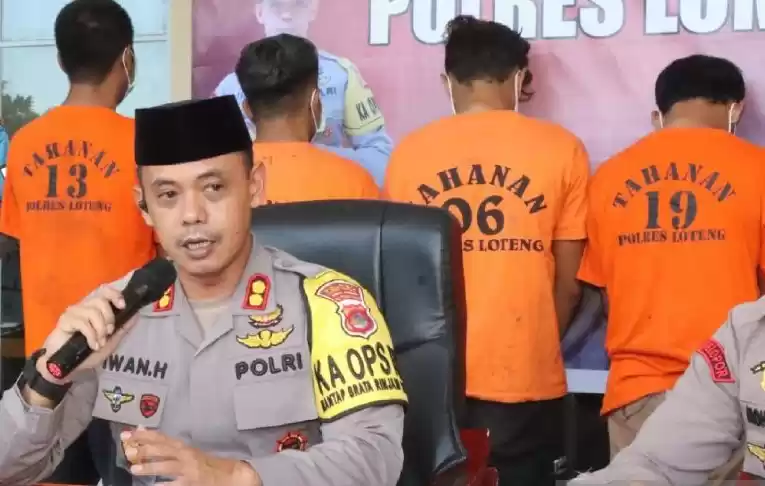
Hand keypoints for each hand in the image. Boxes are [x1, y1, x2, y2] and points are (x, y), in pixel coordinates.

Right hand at [38, 285, 137, 383]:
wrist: (66, 366)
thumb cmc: (87, 353)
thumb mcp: (110, 342)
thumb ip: (122, 329)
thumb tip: (136, 314)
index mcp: (96, 309)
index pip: (105, 291)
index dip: (115, 295)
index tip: (122, 306)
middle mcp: (85, 307)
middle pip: (100, 300)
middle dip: (109, 318)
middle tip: (108, 333)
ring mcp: (74, 313)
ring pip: (92, 311)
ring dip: (99, 329)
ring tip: (99, 342)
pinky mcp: (64, 320)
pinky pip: (82, 322)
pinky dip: (91, 335)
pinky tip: (92, 345)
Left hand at [122, 428, 260, 485]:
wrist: (230, 476)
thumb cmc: (208, 465)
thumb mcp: (189, 453)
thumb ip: (170, 447)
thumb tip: (145, 436)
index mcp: (184, 447)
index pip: (162, 438)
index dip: (144, 435)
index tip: (128, 434)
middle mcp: (186, 455)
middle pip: (162, 449)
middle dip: (144, 449)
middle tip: (127, 449)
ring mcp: (188, 470)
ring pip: (166, 466)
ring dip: (149, 467)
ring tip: (134, 469)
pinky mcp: (191, 483)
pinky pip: (172, 485)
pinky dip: (161, 485)